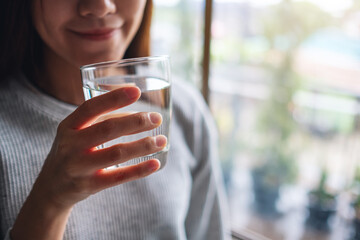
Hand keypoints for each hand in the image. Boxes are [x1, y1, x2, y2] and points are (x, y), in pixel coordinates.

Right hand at [11, 86, 165, 239]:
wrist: (52, 188)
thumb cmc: (72, 151)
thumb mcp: (77, 133)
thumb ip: (102, 120)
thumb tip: (140, 114)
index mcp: (68, 126)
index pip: (91, 108)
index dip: (114, 98)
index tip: (137, 91)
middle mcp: (71, 145)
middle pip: (107, 129)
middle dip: (135, 122)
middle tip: (156, 118)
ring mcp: (79, 167)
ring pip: (116, 153)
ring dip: (142, 145)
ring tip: (162, 140)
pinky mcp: (89, 186)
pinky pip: (118, 177)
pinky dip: (139, 170)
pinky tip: (156, 163)